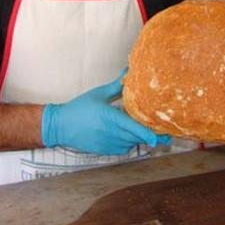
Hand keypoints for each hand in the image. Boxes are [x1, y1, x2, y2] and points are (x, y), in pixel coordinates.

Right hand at [41, 71, 171, 154]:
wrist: (60, 126)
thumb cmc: (79, 107)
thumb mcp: (99, 94)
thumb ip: (117, 86)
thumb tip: (129, 73)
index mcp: (108, 117)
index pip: (132, 127)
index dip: (147, 134)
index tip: (159, 138)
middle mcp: (108, 132)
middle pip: (135, 137)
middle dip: (149, 135)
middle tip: (164, 132)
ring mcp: (106, 144)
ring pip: (130, 144)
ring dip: (138, 138)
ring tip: (142, 129)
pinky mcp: (103, 151)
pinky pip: (122, 149)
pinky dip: (128, 143)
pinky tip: (127, 135)